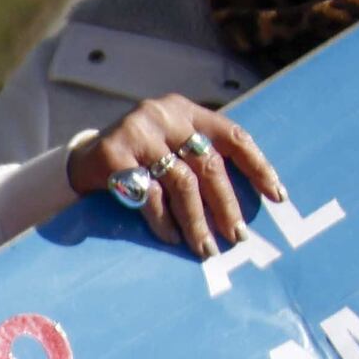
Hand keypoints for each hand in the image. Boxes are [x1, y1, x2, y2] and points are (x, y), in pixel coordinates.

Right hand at [66, 92, 287, 256]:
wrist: (83, 160)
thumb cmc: (140, 160)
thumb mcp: (172, 146)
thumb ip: (201, 159)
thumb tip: (247, 206)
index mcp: (186, 111)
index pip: (233, 136)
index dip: (258, 167)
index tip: (276, 197)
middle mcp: (164, 115)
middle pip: (208, 164)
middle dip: (226, 205)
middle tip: (237, 237)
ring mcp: (137, 132)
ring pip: (181, 183)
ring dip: (196, 221)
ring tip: (205, 247)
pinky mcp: (113, 154)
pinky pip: (148, 195)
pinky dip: (163, 221)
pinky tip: (171, 237)